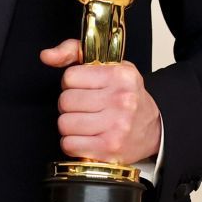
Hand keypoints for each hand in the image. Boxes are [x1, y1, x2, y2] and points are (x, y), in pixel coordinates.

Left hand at [39, 38, 161, 162]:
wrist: (154, 128)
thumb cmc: (127, 96)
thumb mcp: (109, 66)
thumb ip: (74, 53)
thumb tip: (46, 56)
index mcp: (120, 76)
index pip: (70, 77)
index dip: (72, 84)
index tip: (84, 89)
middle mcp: (121, 100)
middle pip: (65, 101)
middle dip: (70, 106)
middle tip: (86, 108)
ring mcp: (116, 126)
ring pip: (64, 124)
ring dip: (70, 126)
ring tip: (87, 123)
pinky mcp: (109, 149)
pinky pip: (69, 144)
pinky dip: (73, 143)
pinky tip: (87, 138)